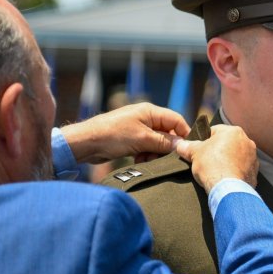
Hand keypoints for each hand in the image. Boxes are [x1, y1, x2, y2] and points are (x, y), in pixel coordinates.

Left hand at [60, 102, 189, 163]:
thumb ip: (164, 142)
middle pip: (167, 133)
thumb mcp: (143, 139)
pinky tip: (139, 161)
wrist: (86, 143)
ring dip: (155, 153)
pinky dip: (146, 155)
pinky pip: (146, 147)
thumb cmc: (113, 135)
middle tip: (162, 159)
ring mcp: (138, 128)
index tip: (186, 149)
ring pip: (157, 142)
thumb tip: (183, 145)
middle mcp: (145, 118)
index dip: (183, 134)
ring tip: (146, 161)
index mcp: (150, 111)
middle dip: (166, 147)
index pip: (176, 120)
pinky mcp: (131, 139)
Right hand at [175, 124, 257, 191]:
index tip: (198, 150)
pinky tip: (225, 178)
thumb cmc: (212, 166)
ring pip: (235, 156)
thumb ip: (187, 146)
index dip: (204, 140)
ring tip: (216, 171)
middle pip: (227, 143)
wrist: (228, 189)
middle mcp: (247, 141)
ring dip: (227, 161)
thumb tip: (180, 145)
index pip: (215, 131)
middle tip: (206, 161)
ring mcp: (253, 157)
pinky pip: (241, 168)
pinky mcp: (255, 171)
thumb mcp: (194, 153)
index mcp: (233, 131)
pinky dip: (234, 172)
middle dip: (217, 151)